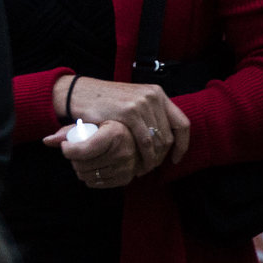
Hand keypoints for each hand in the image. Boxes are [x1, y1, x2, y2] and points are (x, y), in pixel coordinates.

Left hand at [44, 115, 142, 187]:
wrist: (137, 140)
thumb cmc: (108, 128)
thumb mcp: (91, 123)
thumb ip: (67, 132)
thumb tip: (46, 141)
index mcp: (114, 134)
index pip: (85, 149)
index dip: (69, 150)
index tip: (65, 146)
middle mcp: (122, 152)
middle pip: (83, 164)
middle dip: (73, 159)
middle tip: (75, 152)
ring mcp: (125, 168)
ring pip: (87, 175)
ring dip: (80, 168)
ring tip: (84, 159)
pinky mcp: (124, 179)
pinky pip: (96, 183)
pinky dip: (89, 177)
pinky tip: (92, 167)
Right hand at [65, 75, 192, 169]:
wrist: (80, 93)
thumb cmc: (105, 101)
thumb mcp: (133, 101)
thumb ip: (151, 114)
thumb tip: (167, 138)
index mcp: (157, 93)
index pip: (182, 123)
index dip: (183, 145)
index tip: (175, 158)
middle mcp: (153, 96)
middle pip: (170, 136)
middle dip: (162, 156)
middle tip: (151, 167)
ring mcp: (141, 103)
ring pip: (159, 142)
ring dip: (153, 160)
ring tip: (143, 168)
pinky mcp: (129, 112)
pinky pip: (145, 142)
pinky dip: (144, 158)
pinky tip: (138, 165)